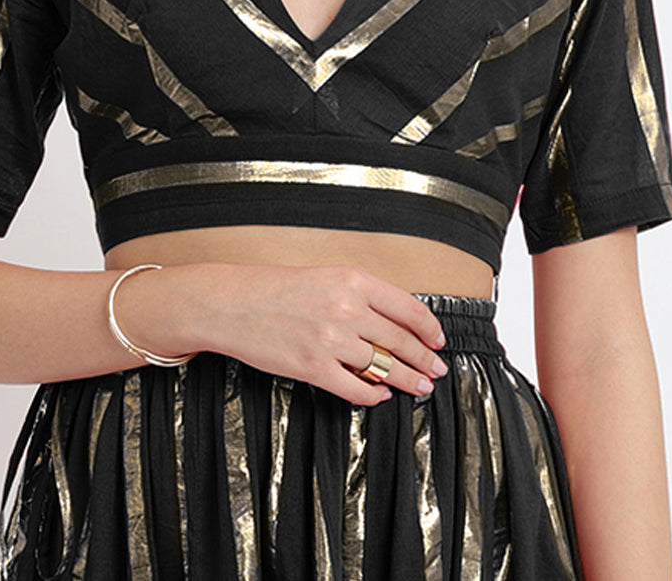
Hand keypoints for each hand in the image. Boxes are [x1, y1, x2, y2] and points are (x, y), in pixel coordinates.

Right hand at [166, 263, 450, 405]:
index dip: (429, 328)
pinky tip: (380, 394)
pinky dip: (374, 394)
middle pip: (401, 340)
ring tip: (417, 386)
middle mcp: (346, 308)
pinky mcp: (313, 368)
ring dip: (406, 380)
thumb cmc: (275, 288)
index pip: (408, 307)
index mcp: (352, 280)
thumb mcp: (325, 276)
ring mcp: (330, 340)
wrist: (232, 303)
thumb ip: (360, 295)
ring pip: (384, 366)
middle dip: (424, 359)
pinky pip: (356, 388)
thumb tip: (396, 322)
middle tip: (437, 369)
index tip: (438, 340)